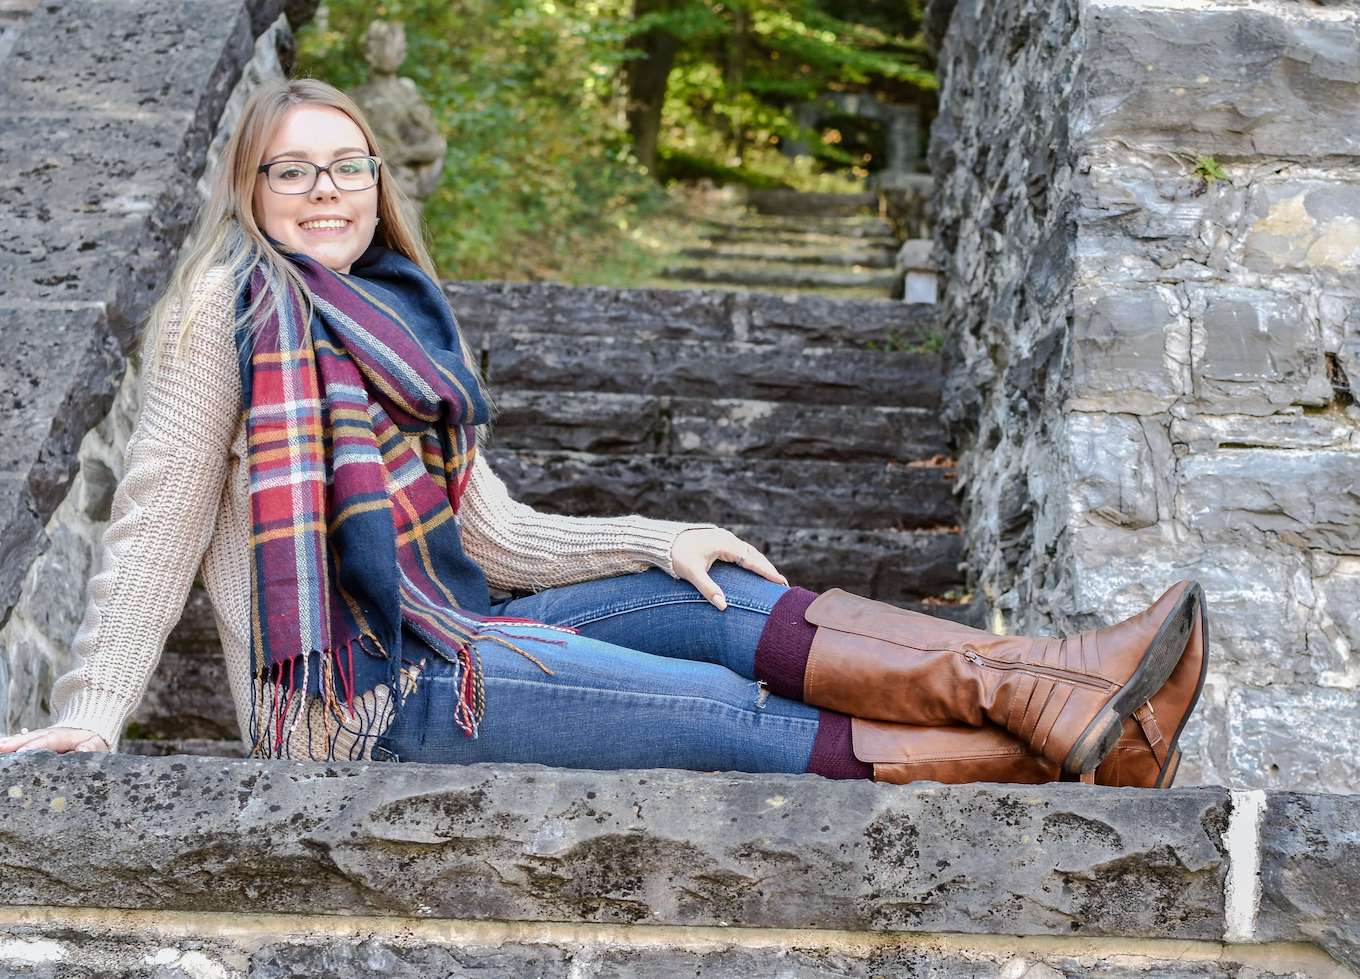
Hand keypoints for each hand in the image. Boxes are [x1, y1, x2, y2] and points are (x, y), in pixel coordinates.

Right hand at [0, 726, 109, 754]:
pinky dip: (8, 744)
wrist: (87, 730)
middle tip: (1, 748)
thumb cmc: (91, 743)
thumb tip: (84, 750)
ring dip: (8, 743)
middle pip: (32, 737)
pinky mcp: (33, 741)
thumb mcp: (96, 744)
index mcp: (66, 736)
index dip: (37, 745)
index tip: (24, 752)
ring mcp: (40, 736)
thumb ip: (91, 747)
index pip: (51, 739)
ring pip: (23, 739)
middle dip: (15, 743)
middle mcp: (50, 734)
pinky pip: (19, 742)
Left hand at [670, 527, 788, 609]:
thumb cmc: (676, 556)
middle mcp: (727, 538)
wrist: (662, 541)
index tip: (781, 581)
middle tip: (782, 583)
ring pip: (748, 551)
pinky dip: (749, 559)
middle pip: (753, 554)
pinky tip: (752, 568)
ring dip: (759, 563)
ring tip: (771, 577)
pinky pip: (740, 550)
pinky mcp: (718, 539)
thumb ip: (708, 590)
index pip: (752, 560)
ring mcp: (723, 537)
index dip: (767, 571)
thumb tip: (723, 607)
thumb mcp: (692, 574)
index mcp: (724, 544)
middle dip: (768, 568)